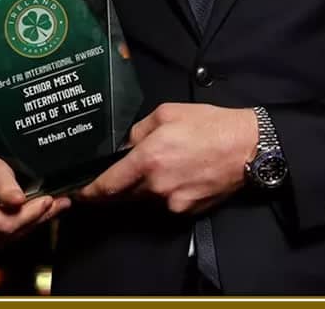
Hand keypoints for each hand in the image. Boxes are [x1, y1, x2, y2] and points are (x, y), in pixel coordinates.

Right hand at [0, 143, 69, 253]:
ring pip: (13, 237)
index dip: (29, 214)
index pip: (4, 223)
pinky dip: (27, 226)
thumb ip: (5, 185)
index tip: (48, 200)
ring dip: (36, 222)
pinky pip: (10, 238)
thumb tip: (18, 200)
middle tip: (60, 203)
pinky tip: (42, 214)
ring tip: (56, 206)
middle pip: (10, 232)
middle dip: (37, 217)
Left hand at [77, 103, 257, 214]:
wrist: (247, 147)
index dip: (88, 192)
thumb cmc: (210, 125)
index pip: (107, 186)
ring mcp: (172, 202)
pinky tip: (176, 175)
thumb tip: (124, 146)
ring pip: (143, 200)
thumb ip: (138, 131)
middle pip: (122, 196)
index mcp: (148, 158)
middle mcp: (156, 186)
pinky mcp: (187, 210)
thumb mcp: (167, 114)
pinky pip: (164, 204)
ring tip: (156, 168)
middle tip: (109, 178)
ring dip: (139, 189)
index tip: (77, 193)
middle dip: (113, 189)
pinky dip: (162, 194)